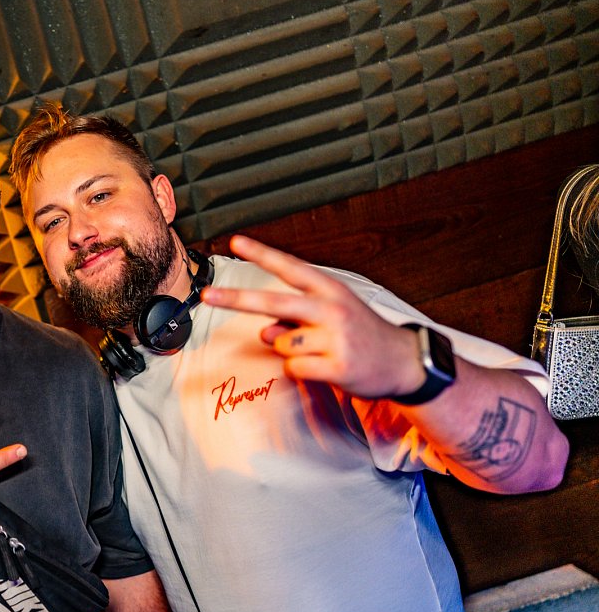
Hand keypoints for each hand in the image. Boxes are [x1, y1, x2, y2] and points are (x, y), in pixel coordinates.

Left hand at [200, 236, 424, 399]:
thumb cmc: (359, 335)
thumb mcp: (331, 317)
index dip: (262, 253)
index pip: (290, 267)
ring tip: (319, 351)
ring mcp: (336, 338)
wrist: (404, 363)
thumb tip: (263, 330)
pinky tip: (324, 367)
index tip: (235, 241)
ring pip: (280, 342)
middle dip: (236, 299)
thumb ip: (294, 318)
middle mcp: (332, 309)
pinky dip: (300, 370)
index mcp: (330, 290)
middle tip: (207, 295)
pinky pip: (293, 367)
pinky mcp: (338, 366)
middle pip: (274, 302)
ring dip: (288, 350)